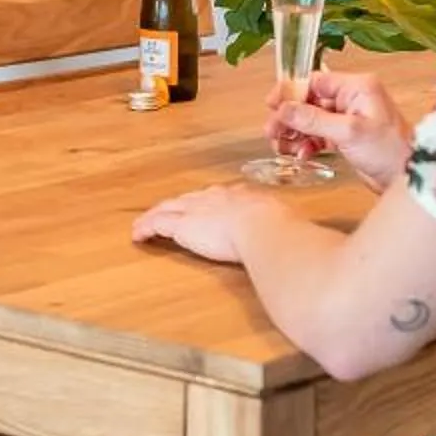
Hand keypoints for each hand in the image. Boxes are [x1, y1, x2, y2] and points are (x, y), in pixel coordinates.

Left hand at [132, 183, 285, 265]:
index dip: (208, 202)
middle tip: (168, 210)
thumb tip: (298, 238)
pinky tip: (137, 236)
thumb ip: (284, 227)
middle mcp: (214, 197)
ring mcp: (195, 209)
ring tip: (144, 223)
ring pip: (168, 208)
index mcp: (240, 196)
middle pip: (189, 199)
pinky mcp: (181, 225)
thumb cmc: (279, 227)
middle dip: (178, 204)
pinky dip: (146, 228)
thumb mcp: (283, 221)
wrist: (263, 227)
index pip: (218, 196)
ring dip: (156, 215)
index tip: (204, 206)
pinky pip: (157, 224)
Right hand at [265, 68, 415, 188]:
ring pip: (311, 119)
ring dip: (295, 132)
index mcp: (357, 87)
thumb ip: (313, 119)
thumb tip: (283, 109)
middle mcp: (352, 99)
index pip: (315, 81)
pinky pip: (318, 134)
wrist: (406, 179)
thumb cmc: (389, 151)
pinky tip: (301, 154)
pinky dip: (307, 143)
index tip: (272, 106)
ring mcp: (349, 118)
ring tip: (283, 146)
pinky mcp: (346, 137)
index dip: (291, 92)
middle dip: (289, 116)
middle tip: (272, 132)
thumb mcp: (348, 132)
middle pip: (310, 100)